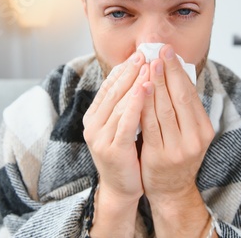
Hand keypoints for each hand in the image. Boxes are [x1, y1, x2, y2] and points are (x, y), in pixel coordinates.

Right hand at [83, 52, 149, 236]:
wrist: (122, 187)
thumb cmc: (126, 153)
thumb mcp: (121, 125)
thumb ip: (125, 104)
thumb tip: (139, 76)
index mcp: (93, 117)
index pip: (108, 87)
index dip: (122, 69)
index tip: (138, 54)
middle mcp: (92, 125)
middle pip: (113, 91)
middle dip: (129, 71)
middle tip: (144, 53)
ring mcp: (100, 137)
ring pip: (120, 103)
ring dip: (135, 82)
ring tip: (148, 65)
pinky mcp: (113, 148)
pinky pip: (126, 121)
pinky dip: (136, 103)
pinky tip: (146, 88)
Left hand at [140, 45, 214, 235]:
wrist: (171, 190)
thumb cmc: (177, 155)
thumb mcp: (188, 133)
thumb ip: (183, 109)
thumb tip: (175, 74)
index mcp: (204, 130)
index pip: (190, 94)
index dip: (179, 72)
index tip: (170, 53)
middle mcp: (195, 139)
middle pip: (180, 98)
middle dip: (169, 72)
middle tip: (160, 51)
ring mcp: (178, 148)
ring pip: (164, 109)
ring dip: (156, 83)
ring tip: (149, 64)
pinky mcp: (159, 155)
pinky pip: (150, 124)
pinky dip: (145, 105)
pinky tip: (140, 88)